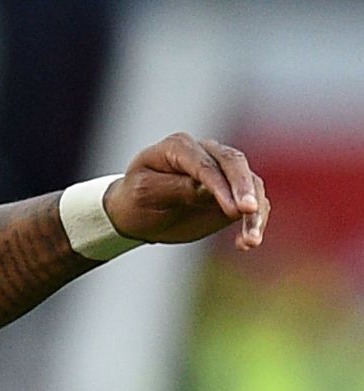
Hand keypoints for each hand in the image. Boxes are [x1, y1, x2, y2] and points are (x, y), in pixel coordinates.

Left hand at [106, 135, 268, 251]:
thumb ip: (176, 188)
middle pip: (234, 165)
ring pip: (250, 184)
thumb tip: (206, 189)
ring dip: (255, 212)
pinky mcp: (233, 191)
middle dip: (245, 190)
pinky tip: (246, 243)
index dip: (220, 185)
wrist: (136, 214)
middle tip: (249, 212)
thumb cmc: (135, 200)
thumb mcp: (145, 194)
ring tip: (251, 241)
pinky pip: (252, 203)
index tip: (233, 209)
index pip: (205, 164)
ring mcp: (223, 170)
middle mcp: (206, 152)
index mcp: (178, 147)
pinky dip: (255, 221)